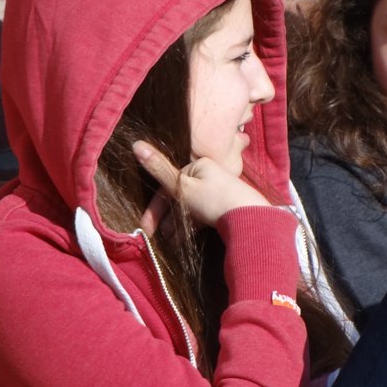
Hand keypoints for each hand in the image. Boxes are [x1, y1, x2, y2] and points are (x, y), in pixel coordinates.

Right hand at [132, 141, 270, 233]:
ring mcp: (218, 191)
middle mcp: (209, 175)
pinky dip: (191, 225)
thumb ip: (159, 169)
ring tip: (169, 242)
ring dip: (177, 224)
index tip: (146, 227)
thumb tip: (135, 144)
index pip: (169, 184)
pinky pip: (203, 214)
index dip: (155, 207)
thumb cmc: (214, 200)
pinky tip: (183, 240)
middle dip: (166, 217)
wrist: (251, 219)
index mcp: (198, 165)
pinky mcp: (226, 206)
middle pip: (180, 196)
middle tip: (156, 236)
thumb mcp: (182, 187)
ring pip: (190, 207)